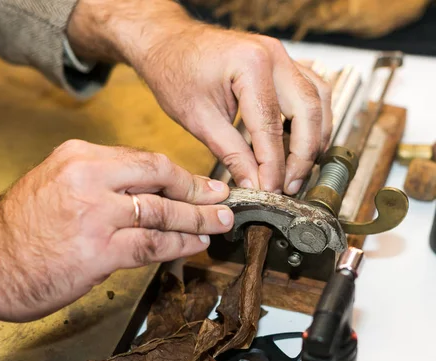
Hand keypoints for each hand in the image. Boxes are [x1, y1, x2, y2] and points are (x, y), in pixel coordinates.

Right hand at [0, 140, 231, 328]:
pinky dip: (179, 246)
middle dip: (198, 191)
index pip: (144, 160)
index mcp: (79, 157)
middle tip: (222, 199)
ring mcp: (95, 213)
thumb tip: (140, 194)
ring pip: (162, 212)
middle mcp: (89, 177)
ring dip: (197, 220)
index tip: (200, 183)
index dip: (180, 174)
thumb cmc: (15, 228)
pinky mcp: (97, 250)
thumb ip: (96, 184)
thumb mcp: (52, 184)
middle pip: (160, 178)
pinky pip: (151, 245)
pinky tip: (194, 246)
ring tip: (218, 224)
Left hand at [67, 0, 331, 194]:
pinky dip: (311, 119)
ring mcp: (281, 55)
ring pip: (318, 100)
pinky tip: (302, 144)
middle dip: (303, 155)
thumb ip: (231, 152)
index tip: (272, 191)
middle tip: (290, 187)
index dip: (274, 165)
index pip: (271, 126)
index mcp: (250, 65)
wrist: (168, 43)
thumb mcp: (198, 118)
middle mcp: (274, 55)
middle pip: (308, 111)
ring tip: (300, 171)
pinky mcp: (281, 62)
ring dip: (315, 138)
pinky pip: (311, 90)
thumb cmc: (174, 72)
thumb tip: (254, 183)